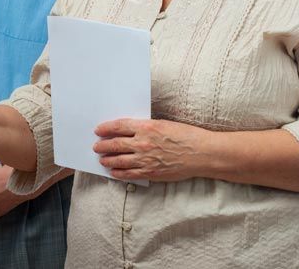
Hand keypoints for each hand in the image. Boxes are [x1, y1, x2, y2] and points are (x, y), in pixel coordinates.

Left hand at [93, 117, 211, 181]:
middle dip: (103, 146)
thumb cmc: (185, 136)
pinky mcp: (150, 172)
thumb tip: (128, 130)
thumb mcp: (163, 124)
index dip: (106, 128)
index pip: (118, 126)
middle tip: (96, 146)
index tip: (98, 130)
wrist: (201, 153)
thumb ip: (145, 127)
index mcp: (146, 127)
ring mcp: (145, 159)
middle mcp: (142, 143)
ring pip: (119, 160)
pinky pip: (129, 174)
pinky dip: (119, 173)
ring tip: (102, 160)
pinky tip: (114, 172)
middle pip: (115, 144)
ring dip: (108, 160)